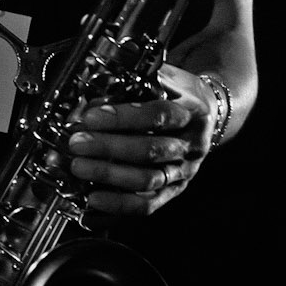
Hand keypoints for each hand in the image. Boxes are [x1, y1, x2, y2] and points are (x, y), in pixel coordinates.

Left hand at [65, 64, 218, 216]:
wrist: (208, 117)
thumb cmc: (181, 95)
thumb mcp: (168, 80)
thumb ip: (136, 86)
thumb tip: (93, 101)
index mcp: (192, 114)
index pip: (159, 116)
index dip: (123, 117)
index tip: (91, 117)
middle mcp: (191, 146)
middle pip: (150, 151)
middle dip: (109, 148)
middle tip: (77, 143)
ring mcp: (184, 172)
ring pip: (147, 180)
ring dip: (110, 175)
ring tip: (79, 167)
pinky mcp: (173, 192)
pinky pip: (147, 205)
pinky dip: (118, 205)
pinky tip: (94, 199)